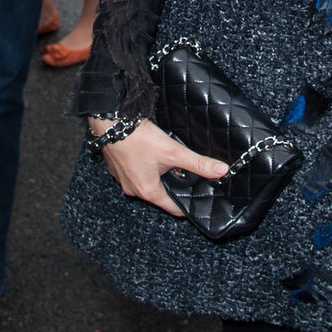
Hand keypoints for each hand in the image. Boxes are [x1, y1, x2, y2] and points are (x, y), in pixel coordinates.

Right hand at [91, 119, 228, 217]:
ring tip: (171, 164)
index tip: (200, 201)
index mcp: (148, 191)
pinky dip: (146, 167)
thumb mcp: (173, 152)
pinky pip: (136, 172)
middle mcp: (134, 189)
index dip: (189, 205)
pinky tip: (152, 155)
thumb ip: (198, 163)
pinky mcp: (118, 167)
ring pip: (148, 182)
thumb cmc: (138, 139)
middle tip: (189, 177)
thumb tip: (220, 170)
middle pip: (161, 195)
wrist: (111, 123)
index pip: (174, 208)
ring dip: (160, 175)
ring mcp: (124, 179)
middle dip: (175, 186)